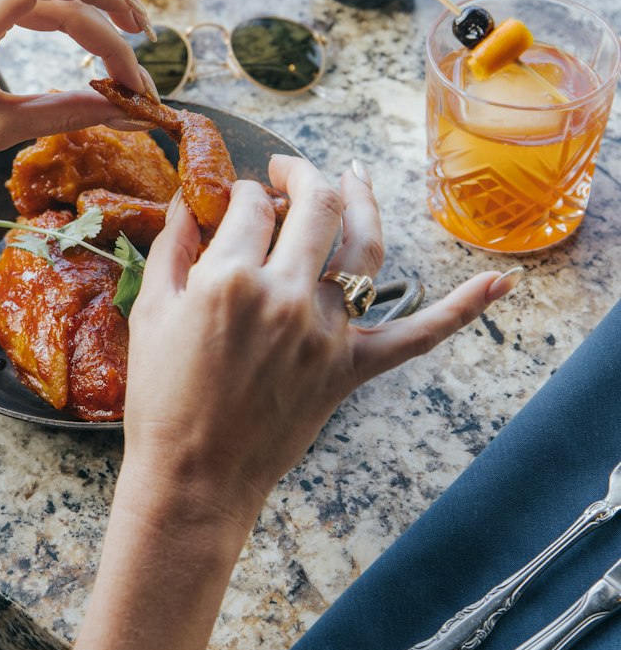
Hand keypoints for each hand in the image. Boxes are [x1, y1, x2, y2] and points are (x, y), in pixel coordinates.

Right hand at [122, 156, 517, 534]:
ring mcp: (327, 332)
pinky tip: (499, 284)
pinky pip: (417, 336)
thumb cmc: (162, 399)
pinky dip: (461, 310)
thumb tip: (190, 204)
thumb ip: (172, 249)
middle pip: (318, 207)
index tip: (239, 199)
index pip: (252, 204)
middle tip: (288, 172)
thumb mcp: (151, 313)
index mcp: (230, 279)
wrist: (195, 476)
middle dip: (304, 175)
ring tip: (355, 175)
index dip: (245, 191)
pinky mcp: (351, 368)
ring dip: (364, 201)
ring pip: (365, 248)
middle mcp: (287, 297)